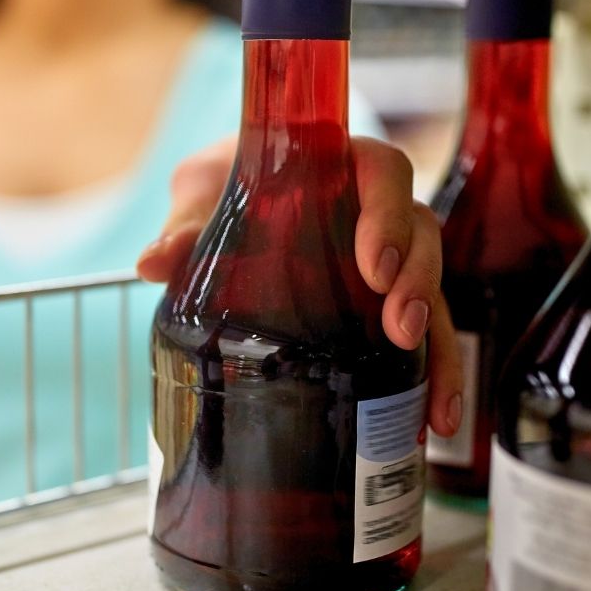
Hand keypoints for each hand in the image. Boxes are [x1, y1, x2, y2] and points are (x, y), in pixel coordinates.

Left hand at [138, 136, 462, 437]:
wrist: (224, 206)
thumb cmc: (222, 186)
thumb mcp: (200, 193)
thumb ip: (186, 225)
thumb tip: (152, 264)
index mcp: (337, 168)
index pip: (382, 172)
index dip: (387, 214)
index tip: (375, 264)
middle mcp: (374, 212)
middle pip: (421, 235)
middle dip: (419, 286)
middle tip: (400, 331)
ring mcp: (386, 261)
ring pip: (433, 290)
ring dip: (438, 347)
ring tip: (434, 403)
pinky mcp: (383, 306)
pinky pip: (425, 335)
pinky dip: (433, 379)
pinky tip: (435, 422)